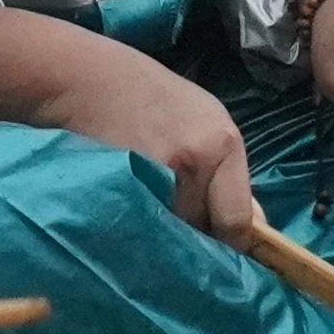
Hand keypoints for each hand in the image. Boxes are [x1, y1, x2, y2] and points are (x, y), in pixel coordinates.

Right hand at [0, 6, 260, 240]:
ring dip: (166, 233)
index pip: (239, 220)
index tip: (220, 253)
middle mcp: (200, 158)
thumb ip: (224, 173)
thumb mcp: (201, 121)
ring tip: (148, 208)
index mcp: (224, 142)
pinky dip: (140, 227)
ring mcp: (163, 173)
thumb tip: (246, 229)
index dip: (230, 244)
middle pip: (207, 232)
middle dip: (197, 239)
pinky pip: (143, 227)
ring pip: (174, 234)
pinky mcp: (128, 185)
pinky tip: (130, 209)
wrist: (87, 80)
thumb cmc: (147, 97)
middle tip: (178, 229)